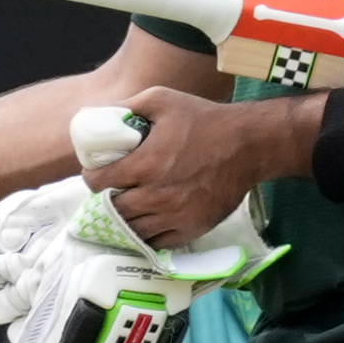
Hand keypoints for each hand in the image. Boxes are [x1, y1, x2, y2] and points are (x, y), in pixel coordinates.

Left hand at [89, 86, 292, 246]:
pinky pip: (157, 242)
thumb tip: (97, 114)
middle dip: (107, 200)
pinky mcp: (191, 228)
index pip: (99, 182)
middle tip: (111, 191)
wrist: (250, 145)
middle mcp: (157, 195)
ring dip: (125, 220)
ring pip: (132, 230)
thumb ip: (128, 105)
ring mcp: (175, 216)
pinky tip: (146, 221)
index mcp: (146, 164)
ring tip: (127, 207)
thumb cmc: (205, 119)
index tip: (96, 174)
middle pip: (113, 209)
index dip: (93, 177)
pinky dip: (147, 234)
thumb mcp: (163, 100)